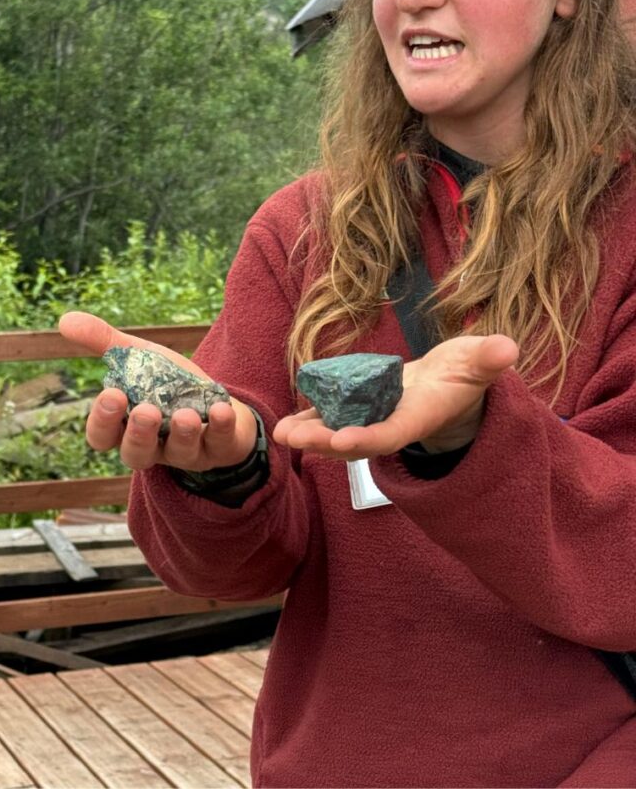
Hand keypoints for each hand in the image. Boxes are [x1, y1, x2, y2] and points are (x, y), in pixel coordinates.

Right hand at [58, 311, 257, 470]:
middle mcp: (153, 446)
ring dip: (181, 434)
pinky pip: (219, 444)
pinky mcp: (219, 448)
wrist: (218, 401)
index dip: (104, 422)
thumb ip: (104, 342)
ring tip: (185, 414)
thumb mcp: (138, 359)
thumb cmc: (168, 384)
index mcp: (126, 427)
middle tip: (146, 410)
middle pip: (136, 454)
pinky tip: (221, 410)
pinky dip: (220, 427)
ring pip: (178, 454)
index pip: (102, 437)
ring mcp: (186, 451)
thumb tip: (64, 320)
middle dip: (140, 433)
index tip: (112, 395)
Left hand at [273, 334, 518, 460]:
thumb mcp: (480, 361)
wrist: (451, 384)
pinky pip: (334, 417)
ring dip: (311, 433)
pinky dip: (311, 419)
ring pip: (339, 431)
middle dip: (325, 441)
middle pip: (356, 439)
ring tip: (282, 433)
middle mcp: (393, 424)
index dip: (368, 438)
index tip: (341, 441)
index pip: (392, 433)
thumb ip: (489, 358)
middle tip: (293, 439)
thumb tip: (508, 348)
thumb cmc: (467, 372)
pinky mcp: (362, 407)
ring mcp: (375, 418)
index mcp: (419, 416)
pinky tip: (286, 421)